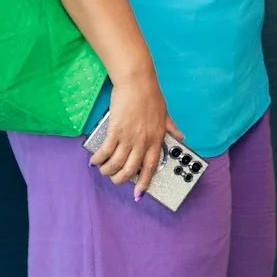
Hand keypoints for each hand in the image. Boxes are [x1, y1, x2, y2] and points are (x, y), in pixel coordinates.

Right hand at [91, 73, 183, 198]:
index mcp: (156, 138)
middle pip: (130, 169)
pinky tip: (95, 161)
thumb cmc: (150, 96)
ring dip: (108, 170)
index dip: (144, 182)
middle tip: (114, 179)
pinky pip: (105, 152)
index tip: (139, 194)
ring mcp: (129, 137)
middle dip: (120, 179)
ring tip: (103, 169)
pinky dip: (99, 159)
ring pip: (117, 164)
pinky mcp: (116, 131)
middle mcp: (144, 141)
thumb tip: (181, 136)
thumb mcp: (165, 114)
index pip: (151, 166)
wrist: (137, 83)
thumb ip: (171, 128)